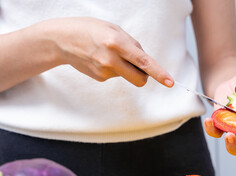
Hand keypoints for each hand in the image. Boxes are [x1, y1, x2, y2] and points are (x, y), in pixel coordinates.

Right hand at [42, 17, 173, 86]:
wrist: (62, 40)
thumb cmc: (91, 29)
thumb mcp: (114, 29)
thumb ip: (132, 45)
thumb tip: (145, 62)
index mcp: (117, 43)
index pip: (144, 62)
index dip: (159, 73)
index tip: (171, 82)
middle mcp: (111, 60)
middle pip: (140, 79)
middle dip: (145, 76)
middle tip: (138, 65)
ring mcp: (104, 71)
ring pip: (128, 76)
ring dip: (126, 68)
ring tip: (110, 53)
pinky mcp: (99, 78)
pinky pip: (116, 76)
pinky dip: (114, 69)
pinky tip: (101, 58)